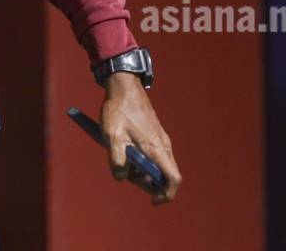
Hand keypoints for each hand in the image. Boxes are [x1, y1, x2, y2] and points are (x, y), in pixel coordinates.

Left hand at [99, 73, 181, 204]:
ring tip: (121, 157)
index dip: (166, 194)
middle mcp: (163, 146)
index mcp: (156, 149)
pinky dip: (141, 159)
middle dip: (147, 182)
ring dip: (141, 170)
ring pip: (157, 165)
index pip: (173, 179)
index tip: (153, 200)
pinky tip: (124, 147)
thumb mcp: (112, 136)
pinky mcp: (154, 134)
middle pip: (163, 176)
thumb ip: (116, 159)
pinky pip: (152, 154)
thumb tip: (121, 177)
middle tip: (125, 173)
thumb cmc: (118, 110)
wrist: (124, 86)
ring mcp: (160, 139)